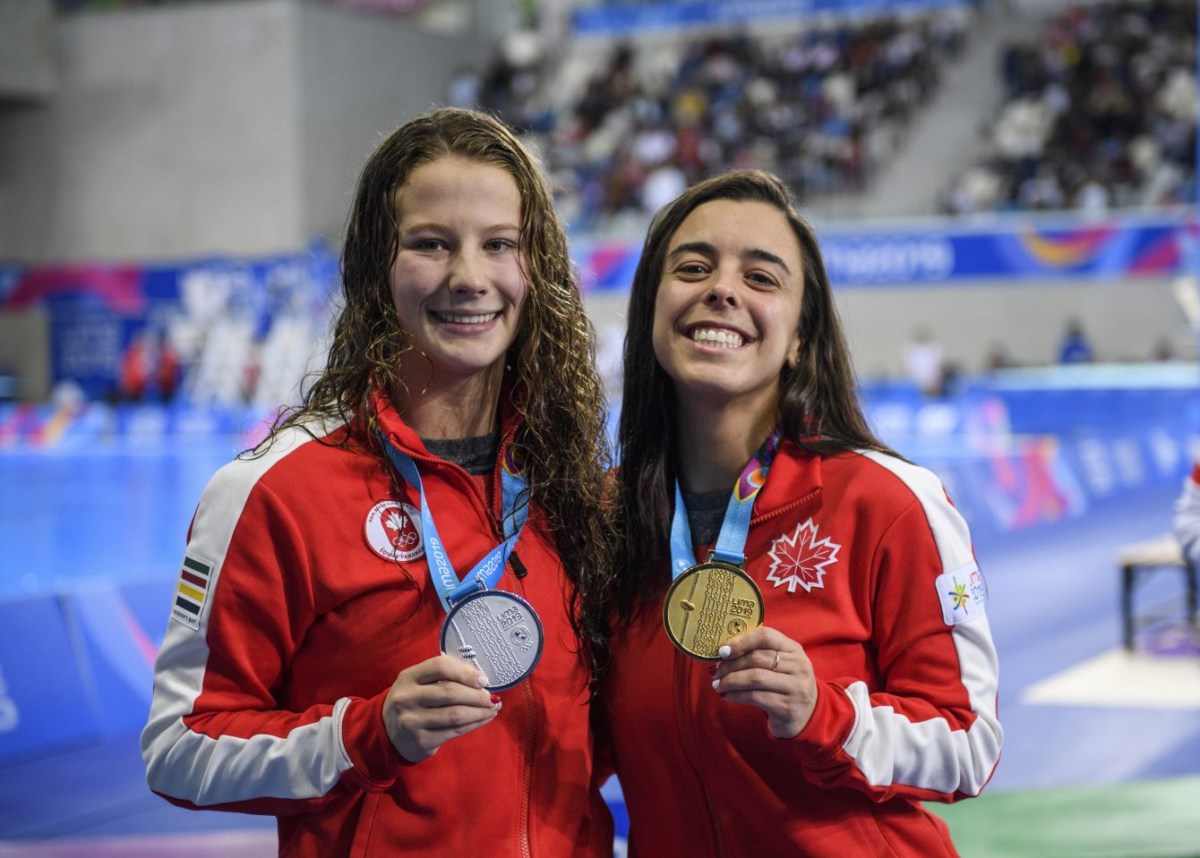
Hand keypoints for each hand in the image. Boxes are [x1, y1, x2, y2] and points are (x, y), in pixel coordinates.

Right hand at [383, 655, 500, 761]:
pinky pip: (455, 731)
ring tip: (493, 708)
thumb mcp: (417, 682)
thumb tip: (479, 675)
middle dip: (477, 695)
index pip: (440, 666)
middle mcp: (407, 698)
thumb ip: (442, 675)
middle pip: (450, 692)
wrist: (386, 733)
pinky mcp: (421, 741)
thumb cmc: (411, 701)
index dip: (465, 672)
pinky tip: (484, 719)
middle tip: (492, 697)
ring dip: (480, 712)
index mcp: (408, 677)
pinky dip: (474, 724)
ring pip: (455, 715)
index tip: (483, 679)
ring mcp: (413, 721)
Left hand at [711, 626, 816, 738]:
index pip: (766, 636)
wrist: (806, 715)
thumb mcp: (779, 664)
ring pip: (755, 678)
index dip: (741, 641)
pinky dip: (736, 695)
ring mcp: (796, 687)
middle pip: (757, 658)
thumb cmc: (784, 684)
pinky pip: (756, 697)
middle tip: (715, 671)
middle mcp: (799, 666)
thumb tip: (723, 651)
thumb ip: (758, 653)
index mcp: (794, 649)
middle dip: (731, 665)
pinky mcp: (788, 707)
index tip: (722, 651)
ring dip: (731, 681)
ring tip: (717, 684)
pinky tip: (726, 696)